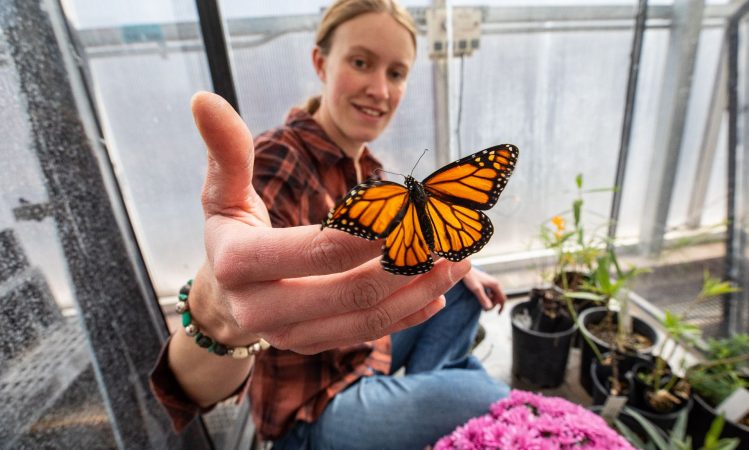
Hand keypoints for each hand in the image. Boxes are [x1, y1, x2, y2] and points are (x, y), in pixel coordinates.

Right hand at [189, 92, 470, 354]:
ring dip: (417, 292)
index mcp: (240, 266)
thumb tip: (205, 98)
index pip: (316, 250)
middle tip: (444, 237)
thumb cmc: (231, 234)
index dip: (368, 233)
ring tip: (456, 263)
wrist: (224, 297)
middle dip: (404, 266)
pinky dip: (407, 316)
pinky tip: (438, 294)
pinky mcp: (314, 346)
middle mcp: (263, 311)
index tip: (410, 211)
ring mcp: (291, 336)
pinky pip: (367, 336)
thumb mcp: (221, 194)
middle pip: (349, 294)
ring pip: (366, 321)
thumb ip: (225, 152)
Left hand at [461, 267, 506, 312]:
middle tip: (484, 310)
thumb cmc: (470, 278)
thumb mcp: (476, 289)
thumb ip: (483, 299)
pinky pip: (491, 292)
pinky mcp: (487, 282)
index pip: (503, 298)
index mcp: (495, 285)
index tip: (498, 313)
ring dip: (491, 301)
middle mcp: (495, 283)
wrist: (465, 269)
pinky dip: (488, 297)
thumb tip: (489, 308)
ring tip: (483, 305)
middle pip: (499, 298)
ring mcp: (492, 282)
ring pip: (495, 295)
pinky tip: (482, 298)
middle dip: (494, 305)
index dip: (501, 307)